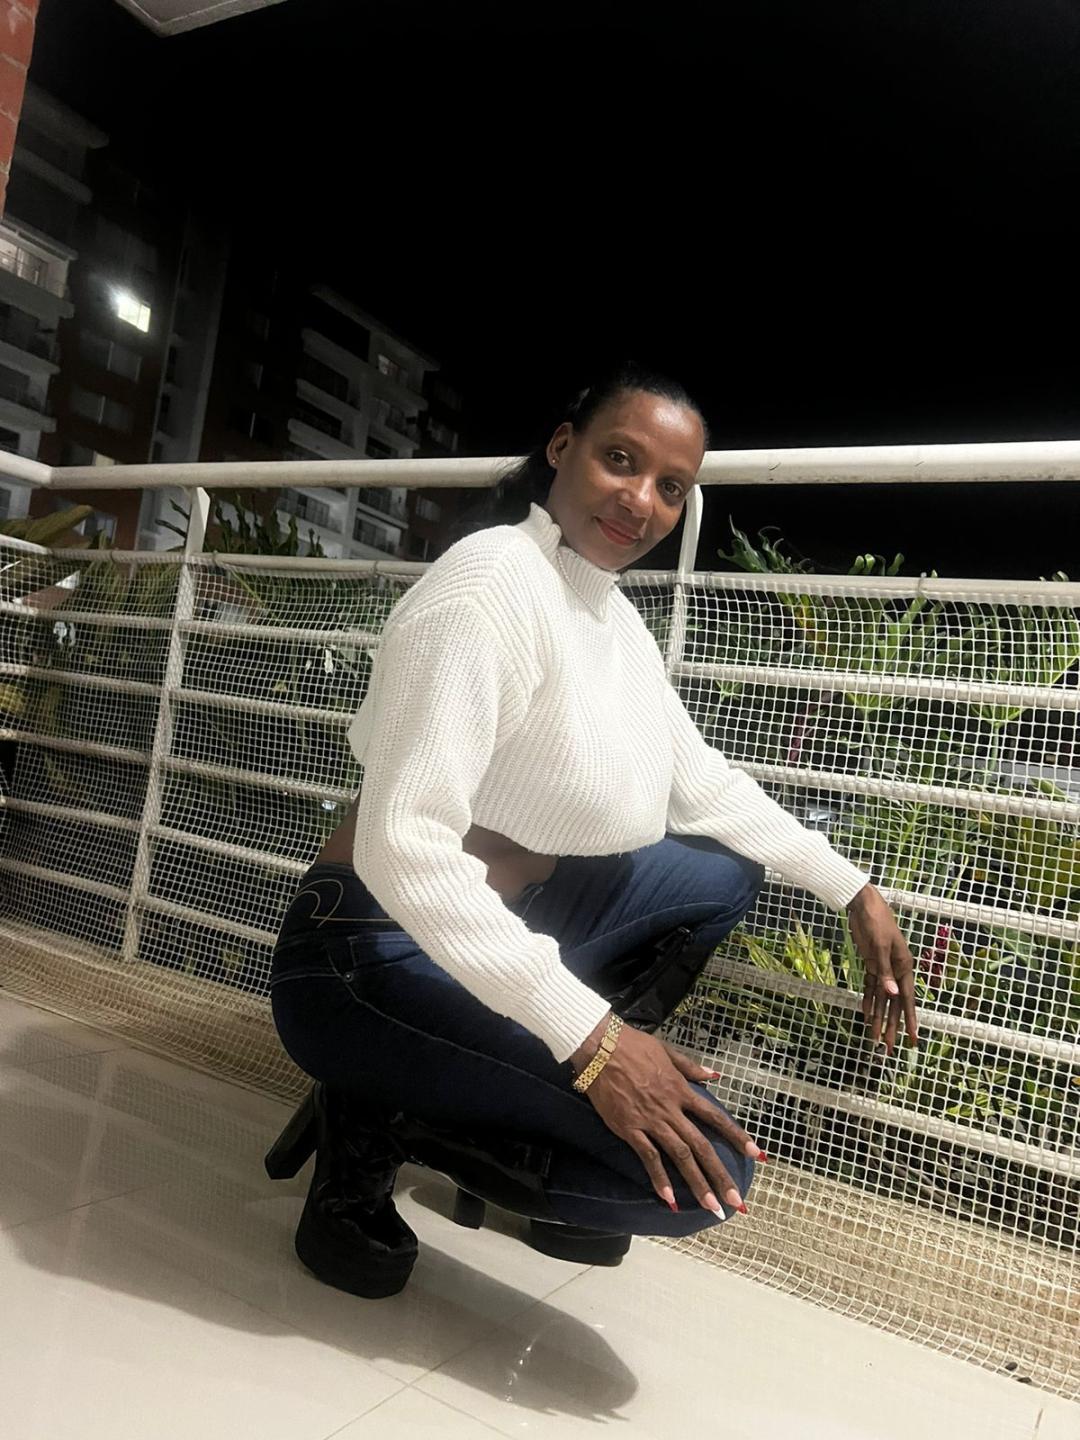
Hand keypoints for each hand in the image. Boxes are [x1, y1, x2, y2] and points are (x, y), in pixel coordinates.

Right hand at [571, 1014, 762, 1215]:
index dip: (736, 1136)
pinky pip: (648, 1157)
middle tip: (736, 1201)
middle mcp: (671, 1109)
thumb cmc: (632, 1045)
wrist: (601, 1047)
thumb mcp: (666, 1051)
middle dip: (720, 1175)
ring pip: (679, 1156)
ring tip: (711, 1206)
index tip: (756, 1154)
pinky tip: (669, 1199)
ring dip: (697, 1183)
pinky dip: (659, 1178)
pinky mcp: (629, 1129)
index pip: (715, 1117)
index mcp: (681, 1090)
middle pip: (701, 1146)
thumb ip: (691, 1067)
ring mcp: (651, 1121)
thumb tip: (714, 1075)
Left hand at [846, 884, 919, 1053]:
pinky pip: (871, 988)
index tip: (913, 1039)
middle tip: (889, 1048)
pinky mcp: (871, 964)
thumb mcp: (880, 946)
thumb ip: (885, 972)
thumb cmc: (876, 922)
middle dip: (892, 1026)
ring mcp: (884, 968)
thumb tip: (892, 995)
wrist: (863, 905)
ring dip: (879, 1018)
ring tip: (875, 1038)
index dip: (910, 1020)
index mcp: (904, 966)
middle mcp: (897, 970)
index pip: (907, 999)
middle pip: (894, 1004)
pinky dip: (868, 1001)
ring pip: (882, 999)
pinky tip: (866, 1015)